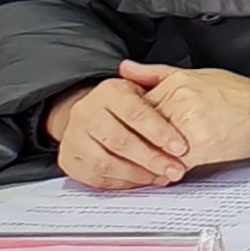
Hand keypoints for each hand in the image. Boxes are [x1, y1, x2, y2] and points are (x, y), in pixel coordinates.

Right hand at [42, 69, 190, 189]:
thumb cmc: (127, 103)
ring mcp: (74, 137)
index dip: (160, 133)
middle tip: (175, 170)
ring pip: (106, 162)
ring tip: (161, 177)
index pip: (135, 113)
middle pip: (121, 141)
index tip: (181, 147)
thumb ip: (154, 78)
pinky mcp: (68, 159)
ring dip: (137, 174)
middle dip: (152, 159)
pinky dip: (121, 182)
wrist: (91, 116)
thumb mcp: (143, 85)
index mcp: (108, 92)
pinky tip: (141, 180)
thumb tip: (137, 68)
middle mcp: (86, 112)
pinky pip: (95, 176)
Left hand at [123, 60, 249, 174]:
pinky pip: (173, 164)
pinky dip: (167, 172)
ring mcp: (190, 124)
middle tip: (130, 160)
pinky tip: (168, 174)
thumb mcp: (196, 75)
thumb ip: (155, 74)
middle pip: (141, 131)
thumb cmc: (237, 94)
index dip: (130, 128)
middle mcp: (180, 101)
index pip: (135, 109)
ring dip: (149, 163)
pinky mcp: (201, 146)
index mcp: (175, 84)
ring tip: (149, 170)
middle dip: (135, 148)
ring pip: (154, 150)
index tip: (127, 138)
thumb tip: (124, 69)